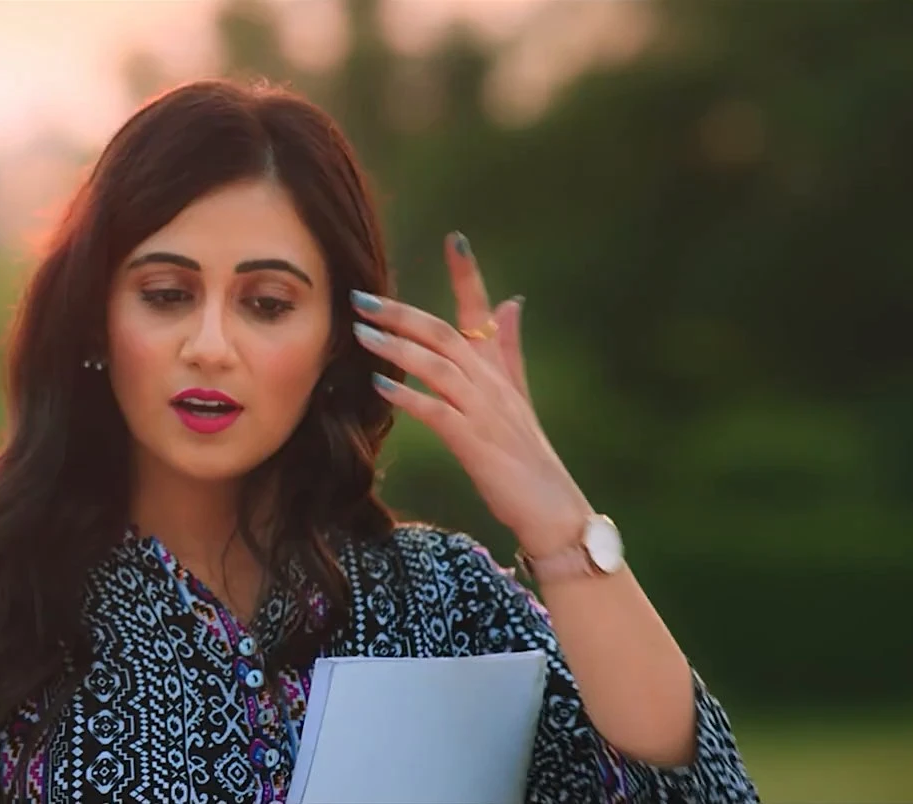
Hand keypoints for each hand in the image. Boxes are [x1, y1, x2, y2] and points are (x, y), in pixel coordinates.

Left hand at [349, 232, 593, 553]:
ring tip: (360, 332)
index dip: (470, 275)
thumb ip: (509, 348)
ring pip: (439, 366)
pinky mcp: (476, 443)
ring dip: (396, 346)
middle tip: (360, 296)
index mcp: (499, 369)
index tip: (455, 239)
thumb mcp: (518, 395)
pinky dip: (409, 396)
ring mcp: (486, 411)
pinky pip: (438, 412)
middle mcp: (492, 383)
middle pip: (445, 333)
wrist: (552, 508)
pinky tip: (380, 385)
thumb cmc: (525, 454)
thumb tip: (512, 300)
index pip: (483, 311)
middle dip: (401, 312)